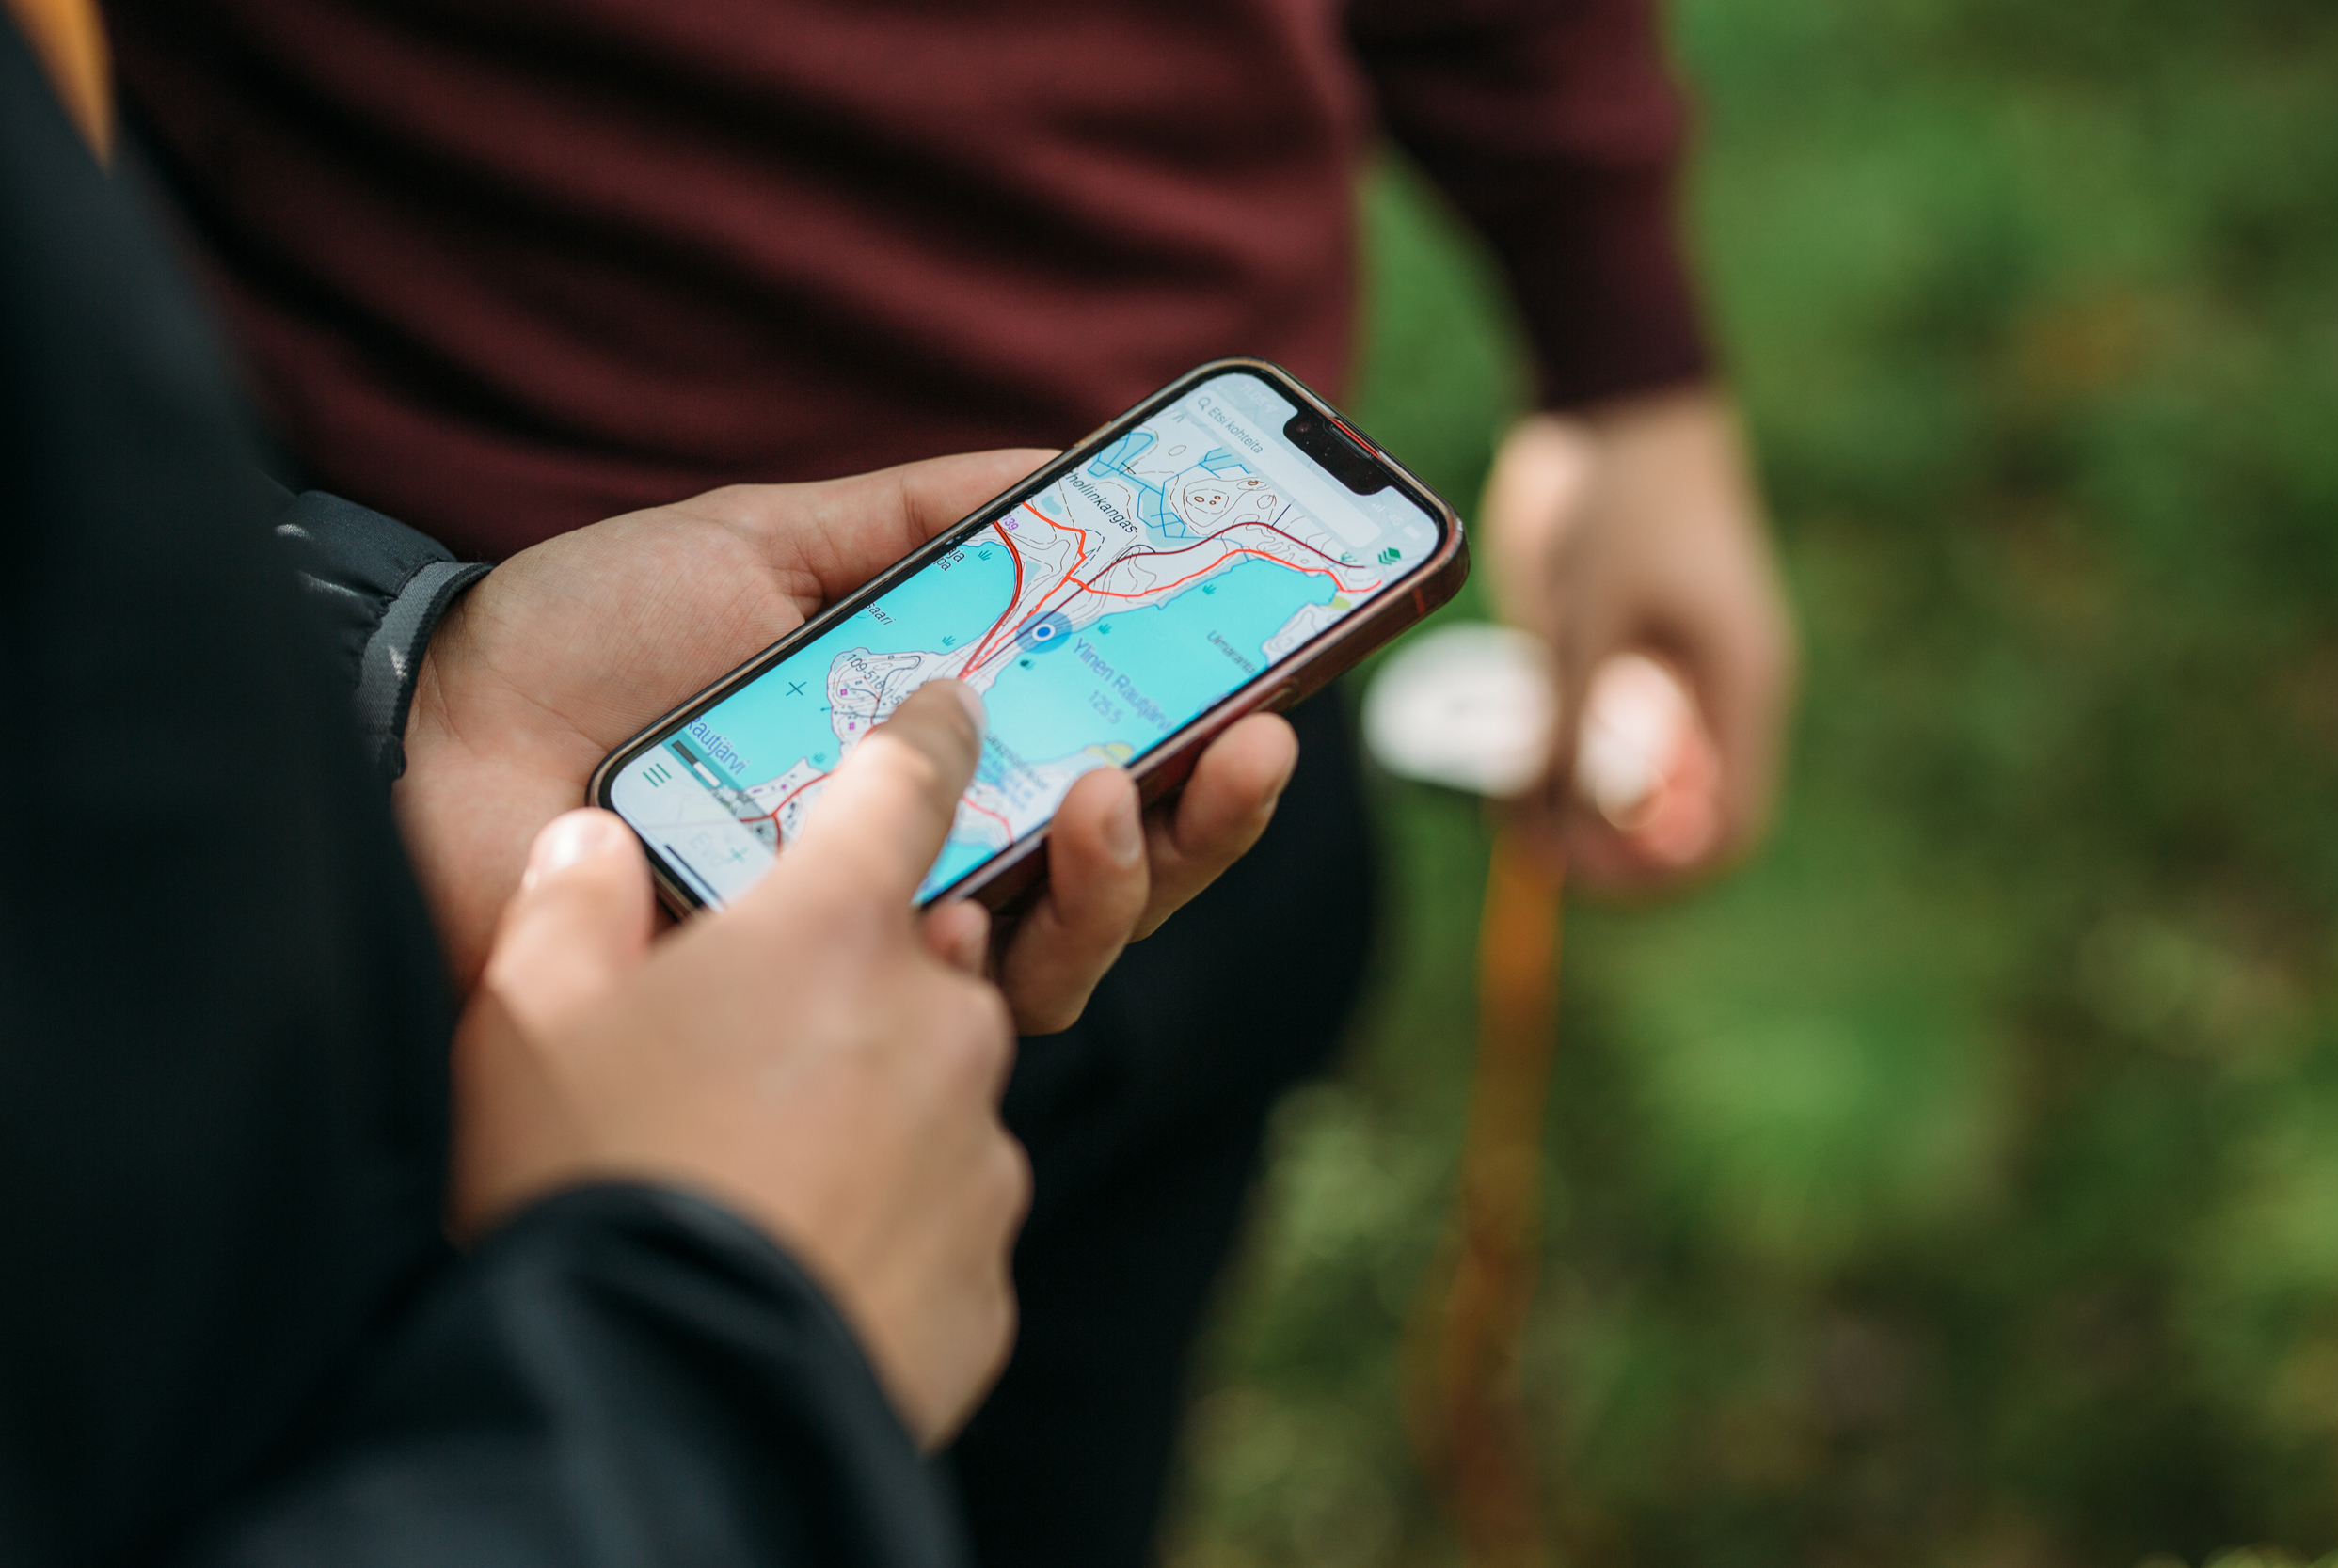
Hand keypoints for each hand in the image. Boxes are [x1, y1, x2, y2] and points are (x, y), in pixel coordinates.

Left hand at [397, 453, 1298, 1027]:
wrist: (438, 731)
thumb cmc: (593, 636)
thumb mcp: (770, 541)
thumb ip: (918, 518)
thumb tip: (1066, 461)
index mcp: (927, 761)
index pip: (1103, 765)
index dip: (1199, 736)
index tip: (1279, 677)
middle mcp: (919, 867)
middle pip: (1115, 875)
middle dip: (1206, 820)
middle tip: (1253, 743)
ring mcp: (863, 955)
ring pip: (1058, 959)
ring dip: (1123, 878)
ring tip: (1115, 794)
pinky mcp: (799, 1020)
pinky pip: (938, 1023)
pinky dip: (986, 957)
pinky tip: (984, 898)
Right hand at [452, 683, 1028, 1445]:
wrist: (661, 1402)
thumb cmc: (591, 1184)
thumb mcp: (526, 1020)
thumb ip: (567, 906)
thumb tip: (586, 848)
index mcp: (836, 932)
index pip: (908, 787)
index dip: (927, 737)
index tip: (949, 709)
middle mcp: (940, 1023)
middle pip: (925, 962)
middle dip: (863, 982)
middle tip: (760, 1043)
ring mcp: (977, 1152)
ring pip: (939, 1094)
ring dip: (875, 1107)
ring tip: (758, 1171)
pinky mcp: (985, 1272)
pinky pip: (943, 1214)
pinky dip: (889, 1219)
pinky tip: (799, 1254)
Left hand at [1479, 385, 1794, 887]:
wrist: (1617, 401)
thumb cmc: (1621, 498)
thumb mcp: (1585, 613)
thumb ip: (1567, 721)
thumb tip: (1546, 832)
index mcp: (1738, 688)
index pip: (1726, 831)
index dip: (1661, 873)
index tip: (1579, 872)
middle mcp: (1716, 696)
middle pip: (1682, 822)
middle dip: (1611, 852)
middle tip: (1532, 850)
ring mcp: (1674, 679)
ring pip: (1634, 790)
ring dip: (1579, 814)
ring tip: (1513, 811)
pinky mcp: (1627, 658)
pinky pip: (1602, 743)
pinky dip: (1560, 768)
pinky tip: (1511, 767)